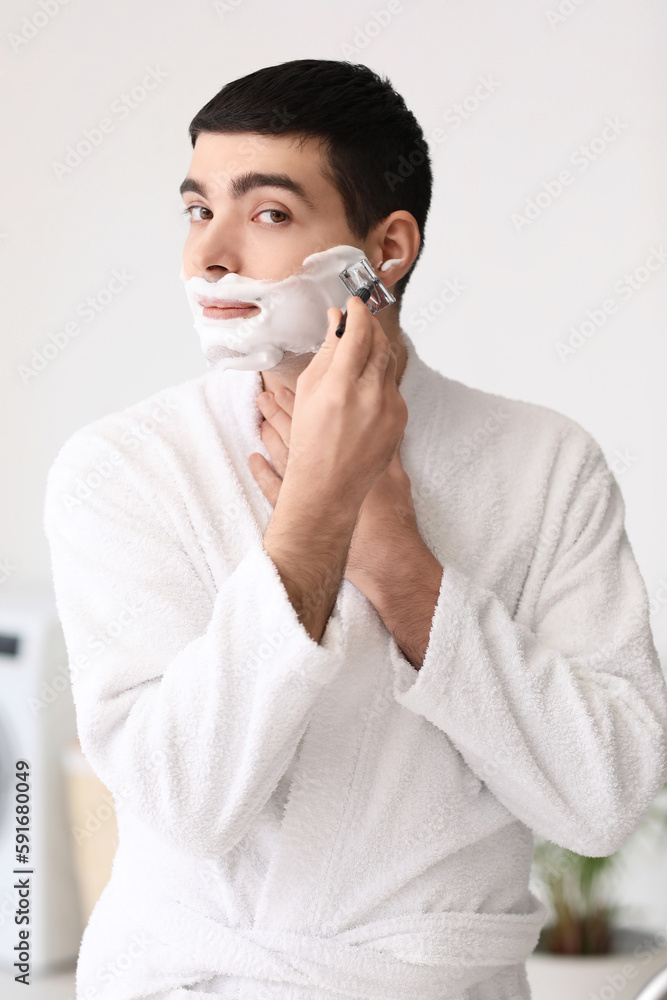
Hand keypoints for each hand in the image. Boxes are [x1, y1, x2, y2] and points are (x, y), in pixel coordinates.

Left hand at [249, 387, 420, 588]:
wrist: (385, 556)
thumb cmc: (392, 518)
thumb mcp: (395, 476)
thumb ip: (388, 449)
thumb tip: (383, 421)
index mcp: (347, 458)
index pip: (318, 424)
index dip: (300, 406)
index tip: (285, 390)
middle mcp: (324, 472)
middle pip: (296, 437)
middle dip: (280, 415)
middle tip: (264, 397)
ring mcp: (309, 494)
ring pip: (283, 458)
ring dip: (270, 437)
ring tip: (259, 420)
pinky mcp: (302, 514)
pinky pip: (274, 491)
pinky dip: (262, 474)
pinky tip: (253, 460)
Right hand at [266, 297, 407, 511]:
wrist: (328, 486)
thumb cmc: (310, 441)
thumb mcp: (307, 392)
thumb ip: (327, 353)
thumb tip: (337, 320)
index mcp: (340, 387)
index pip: (359, 333)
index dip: (358, 312)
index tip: (354, 303)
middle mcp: (370, 396)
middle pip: (380, 343)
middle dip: (370, 326)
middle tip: (359, 321)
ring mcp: (390, 409)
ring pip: (389, 363)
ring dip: (376, 350)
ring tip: (359, 352)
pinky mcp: (401, 419)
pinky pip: (392, 386)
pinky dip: (380, 378)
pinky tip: (364, 388)